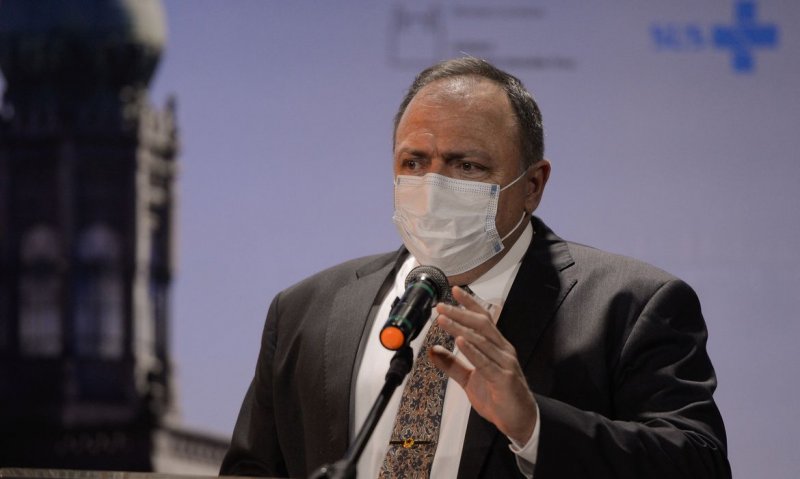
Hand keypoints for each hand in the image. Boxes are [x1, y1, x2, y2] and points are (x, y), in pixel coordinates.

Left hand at [430, 286, 537, 443]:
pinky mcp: (504, 378)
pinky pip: (485, 362)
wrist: (520, 420)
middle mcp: (503, 350)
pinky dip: (472, 351)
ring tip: (443, 319)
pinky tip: (459, 341)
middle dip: (460, 312)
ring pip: (482, 340)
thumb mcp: (470, 379)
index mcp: (496, 347)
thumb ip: (452, 364)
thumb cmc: (498, 397)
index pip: (483, 319)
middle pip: (481, 324)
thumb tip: (432, 350)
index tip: (454, 291)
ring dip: (460, 328)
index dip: (469, 304)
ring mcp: (505, 363)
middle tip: (440, 305)